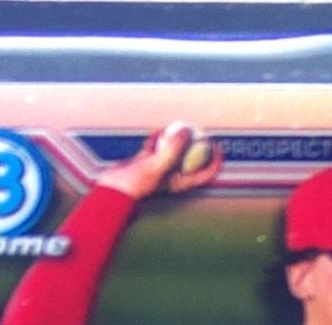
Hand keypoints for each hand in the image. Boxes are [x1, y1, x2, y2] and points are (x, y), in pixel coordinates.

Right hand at [98, 122, 222, 200]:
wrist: (114, 189)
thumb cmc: (136, 184)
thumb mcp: (156, 165)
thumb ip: (172, 149)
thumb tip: (186, 131)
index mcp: (181, 182)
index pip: (205, 174)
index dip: (215, 161)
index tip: (217, 145)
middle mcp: (173, 176)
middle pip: (192, 159)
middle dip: (196, 144)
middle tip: (197, 129)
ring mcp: (160, 168)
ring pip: (174, 150)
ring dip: (174, 138)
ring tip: (172, 129)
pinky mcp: (147, 162)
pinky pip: (157, 146)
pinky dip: (156, 138)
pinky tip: (154, 135)